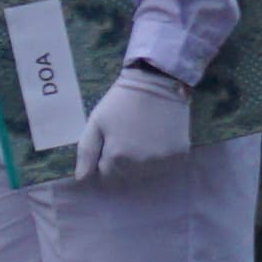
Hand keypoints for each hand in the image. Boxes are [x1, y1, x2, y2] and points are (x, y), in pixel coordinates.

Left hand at [77, 62, 193, 177]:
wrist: (157, 82)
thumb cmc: (121, 101)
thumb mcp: (96, 121)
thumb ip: (87, 152)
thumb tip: (81, 179)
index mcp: (117, 157)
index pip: (107, 174)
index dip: (108, 158)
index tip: (113, 141)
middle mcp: (141, 164)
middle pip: (128, 175)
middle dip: (125, 161)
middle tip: (129, 136)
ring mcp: (162, 160)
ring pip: (148, 172)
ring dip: (144, 161)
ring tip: (145, 137)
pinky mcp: (180, 154)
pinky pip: (167, 165)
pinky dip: (163, 156)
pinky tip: (160, 138)